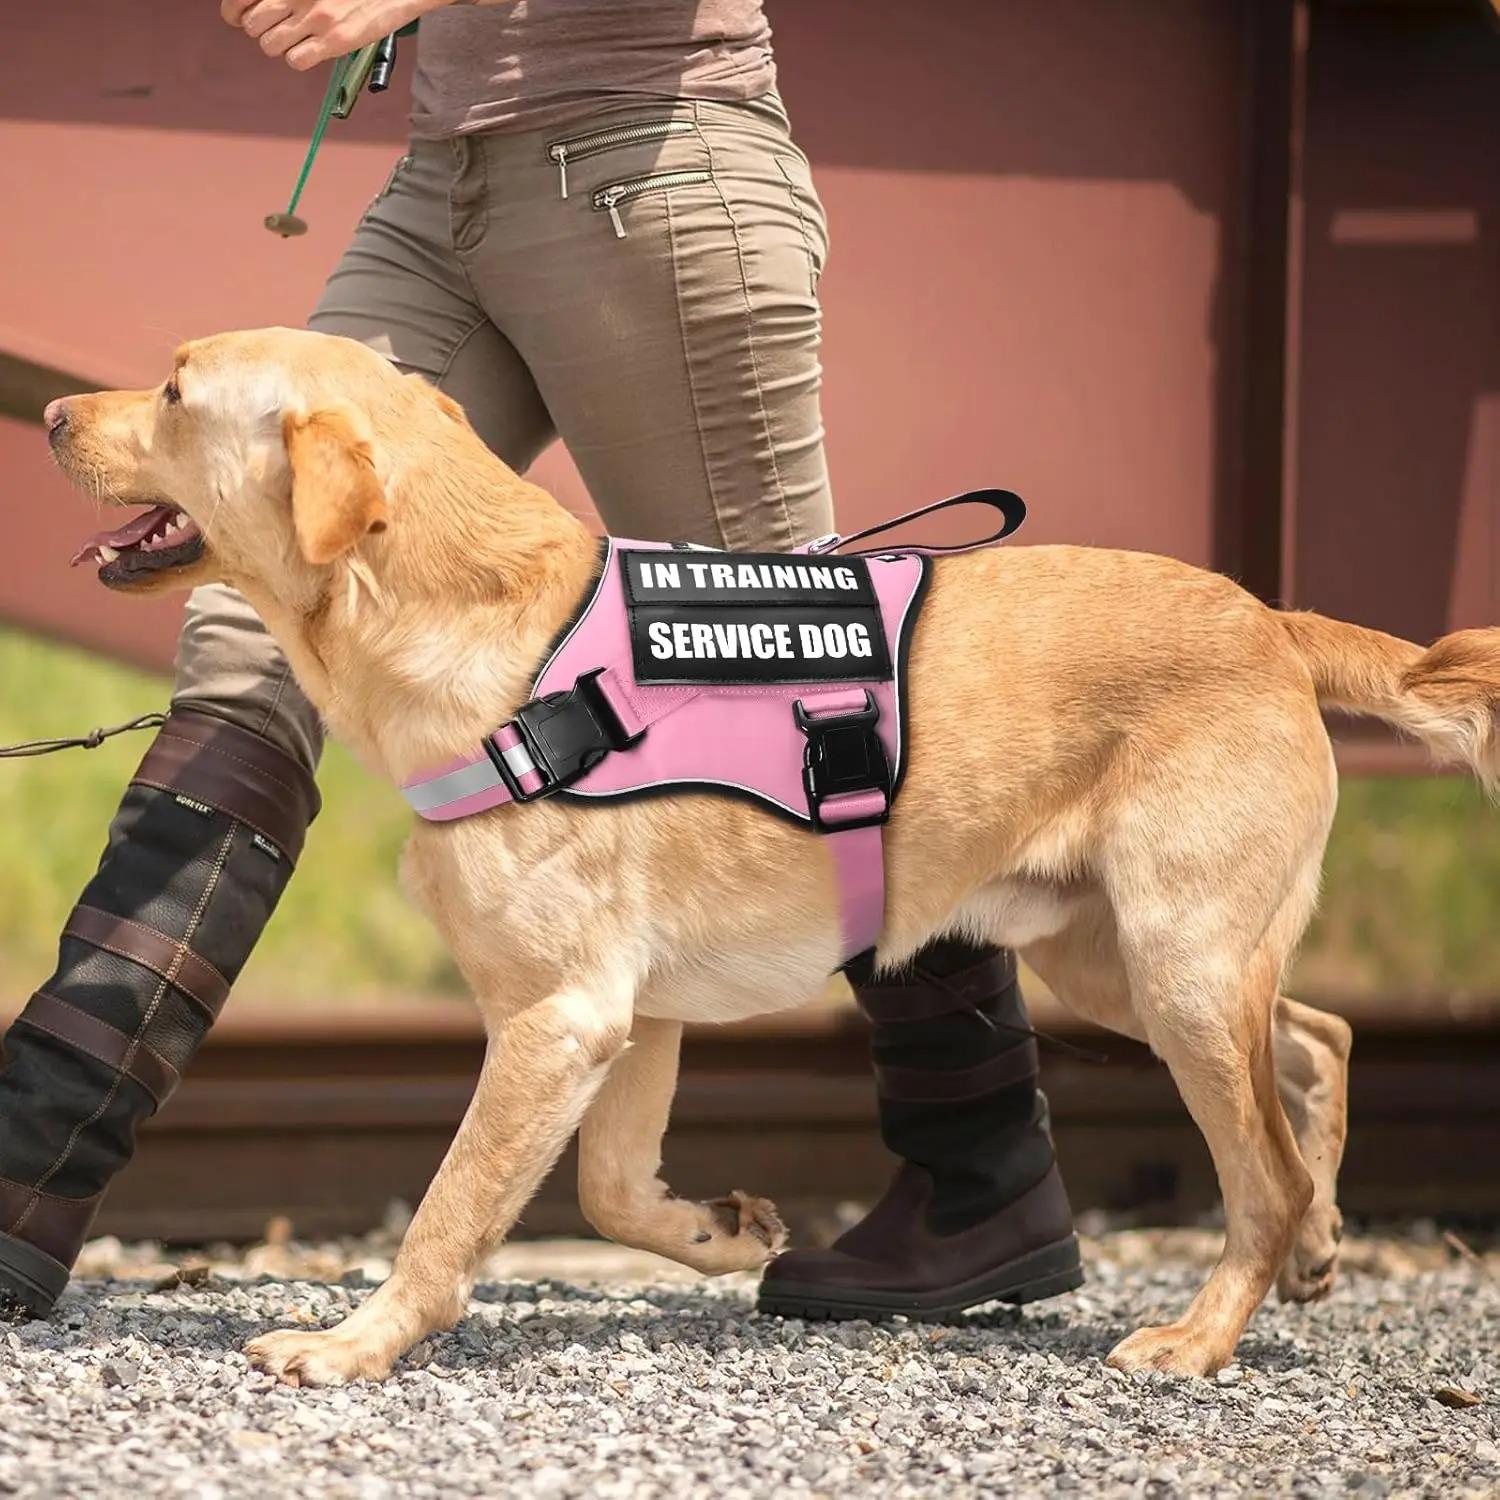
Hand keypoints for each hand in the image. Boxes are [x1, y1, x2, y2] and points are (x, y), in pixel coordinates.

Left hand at [221, 0, 438, 71]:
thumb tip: (255, 5)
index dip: (235, 13)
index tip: (241, 18)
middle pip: (252, 26)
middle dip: (261, 31)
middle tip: (280, 30)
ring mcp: (315, 16)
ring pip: (270, 46)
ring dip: (280, 47)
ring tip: (298, 40)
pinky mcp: (335, 39)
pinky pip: (295, 61)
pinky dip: (299, 60)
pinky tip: (312, 51)